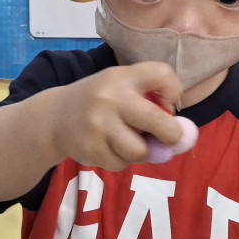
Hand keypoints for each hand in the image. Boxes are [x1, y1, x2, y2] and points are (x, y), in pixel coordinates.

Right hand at [50, 62, 185, 171]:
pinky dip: (122, 160)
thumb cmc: (102, 101)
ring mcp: (98, 125)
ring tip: (130, 142)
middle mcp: (110, 97)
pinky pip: (122, 164)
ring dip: (142, 152)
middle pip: (158, 122)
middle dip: (171, 135)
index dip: (175, 91)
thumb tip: (183, 136)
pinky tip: (110, 148)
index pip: (162, 74)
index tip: (168, 104)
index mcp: (123, 77)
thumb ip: (152, 101)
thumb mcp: (122, 86)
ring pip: (140, 151)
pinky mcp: (90, 149)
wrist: (55, 117)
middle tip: (169, 139)